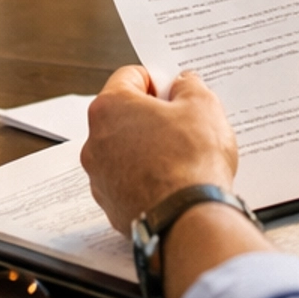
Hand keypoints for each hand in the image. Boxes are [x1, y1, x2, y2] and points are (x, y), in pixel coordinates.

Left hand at [81, 67, 238, 233]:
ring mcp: (99, 177)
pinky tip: (173, 183)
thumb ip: (189, 86)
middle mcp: (95, 141)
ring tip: (182, 158)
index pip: (130, 76)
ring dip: (148, 149)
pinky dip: (146, 179)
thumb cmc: (191, 163)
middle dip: (152, 117)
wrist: (189, 221)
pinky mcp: (111, 206)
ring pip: (125, 151)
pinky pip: (128, 182)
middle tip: (184, 124)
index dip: (158, 80)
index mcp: (110, 108)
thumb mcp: (203, 106)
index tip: (175, 92)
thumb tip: (184, 84)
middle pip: (124, 115)